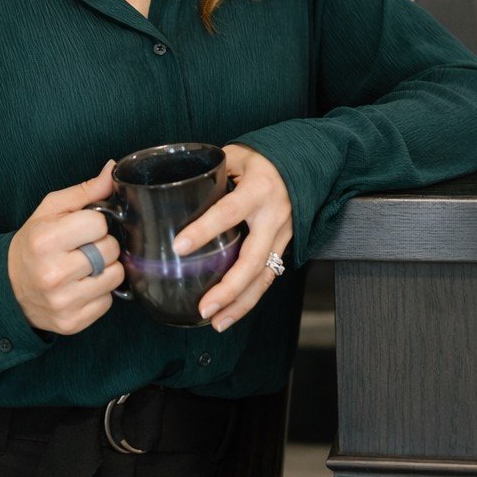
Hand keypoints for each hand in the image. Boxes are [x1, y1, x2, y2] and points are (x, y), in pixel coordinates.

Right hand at [8, 159, 124, 334]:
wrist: (9, 287)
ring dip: (106, 269)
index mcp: (45, 240)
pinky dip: (100, 293)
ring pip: (115, 276)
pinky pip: (108, 301)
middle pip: (110, 250)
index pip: (99, 223)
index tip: (82, 228)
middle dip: (103, 245)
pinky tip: (82, 286)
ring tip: (85, 267)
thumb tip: (113, 170)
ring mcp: (63, 301)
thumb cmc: (33, 244)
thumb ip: (84, 191)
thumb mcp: (49, 211)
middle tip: (84, 248)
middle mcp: (53, 273)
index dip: (95, 222)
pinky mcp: (72, 322)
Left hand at [171, 144, 292, 331]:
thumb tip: (172, 192)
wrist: (305, 163)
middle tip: (204, 306)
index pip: (227, 212)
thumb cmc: (264, 159)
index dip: (204, 230)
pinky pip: (267, 277)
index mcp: (258, 189)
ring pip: (263, 277)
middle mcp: (273, 216)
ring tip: (216, 321)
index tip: (179, 246)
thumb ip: (209, 174)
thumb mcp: (236, 156)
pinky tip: (230, 313)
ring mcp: (282, 235)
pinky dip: (249, 299)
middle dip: (228, 288)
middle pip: (252, 260)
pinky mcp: (284, 246)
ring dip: (240, 303)